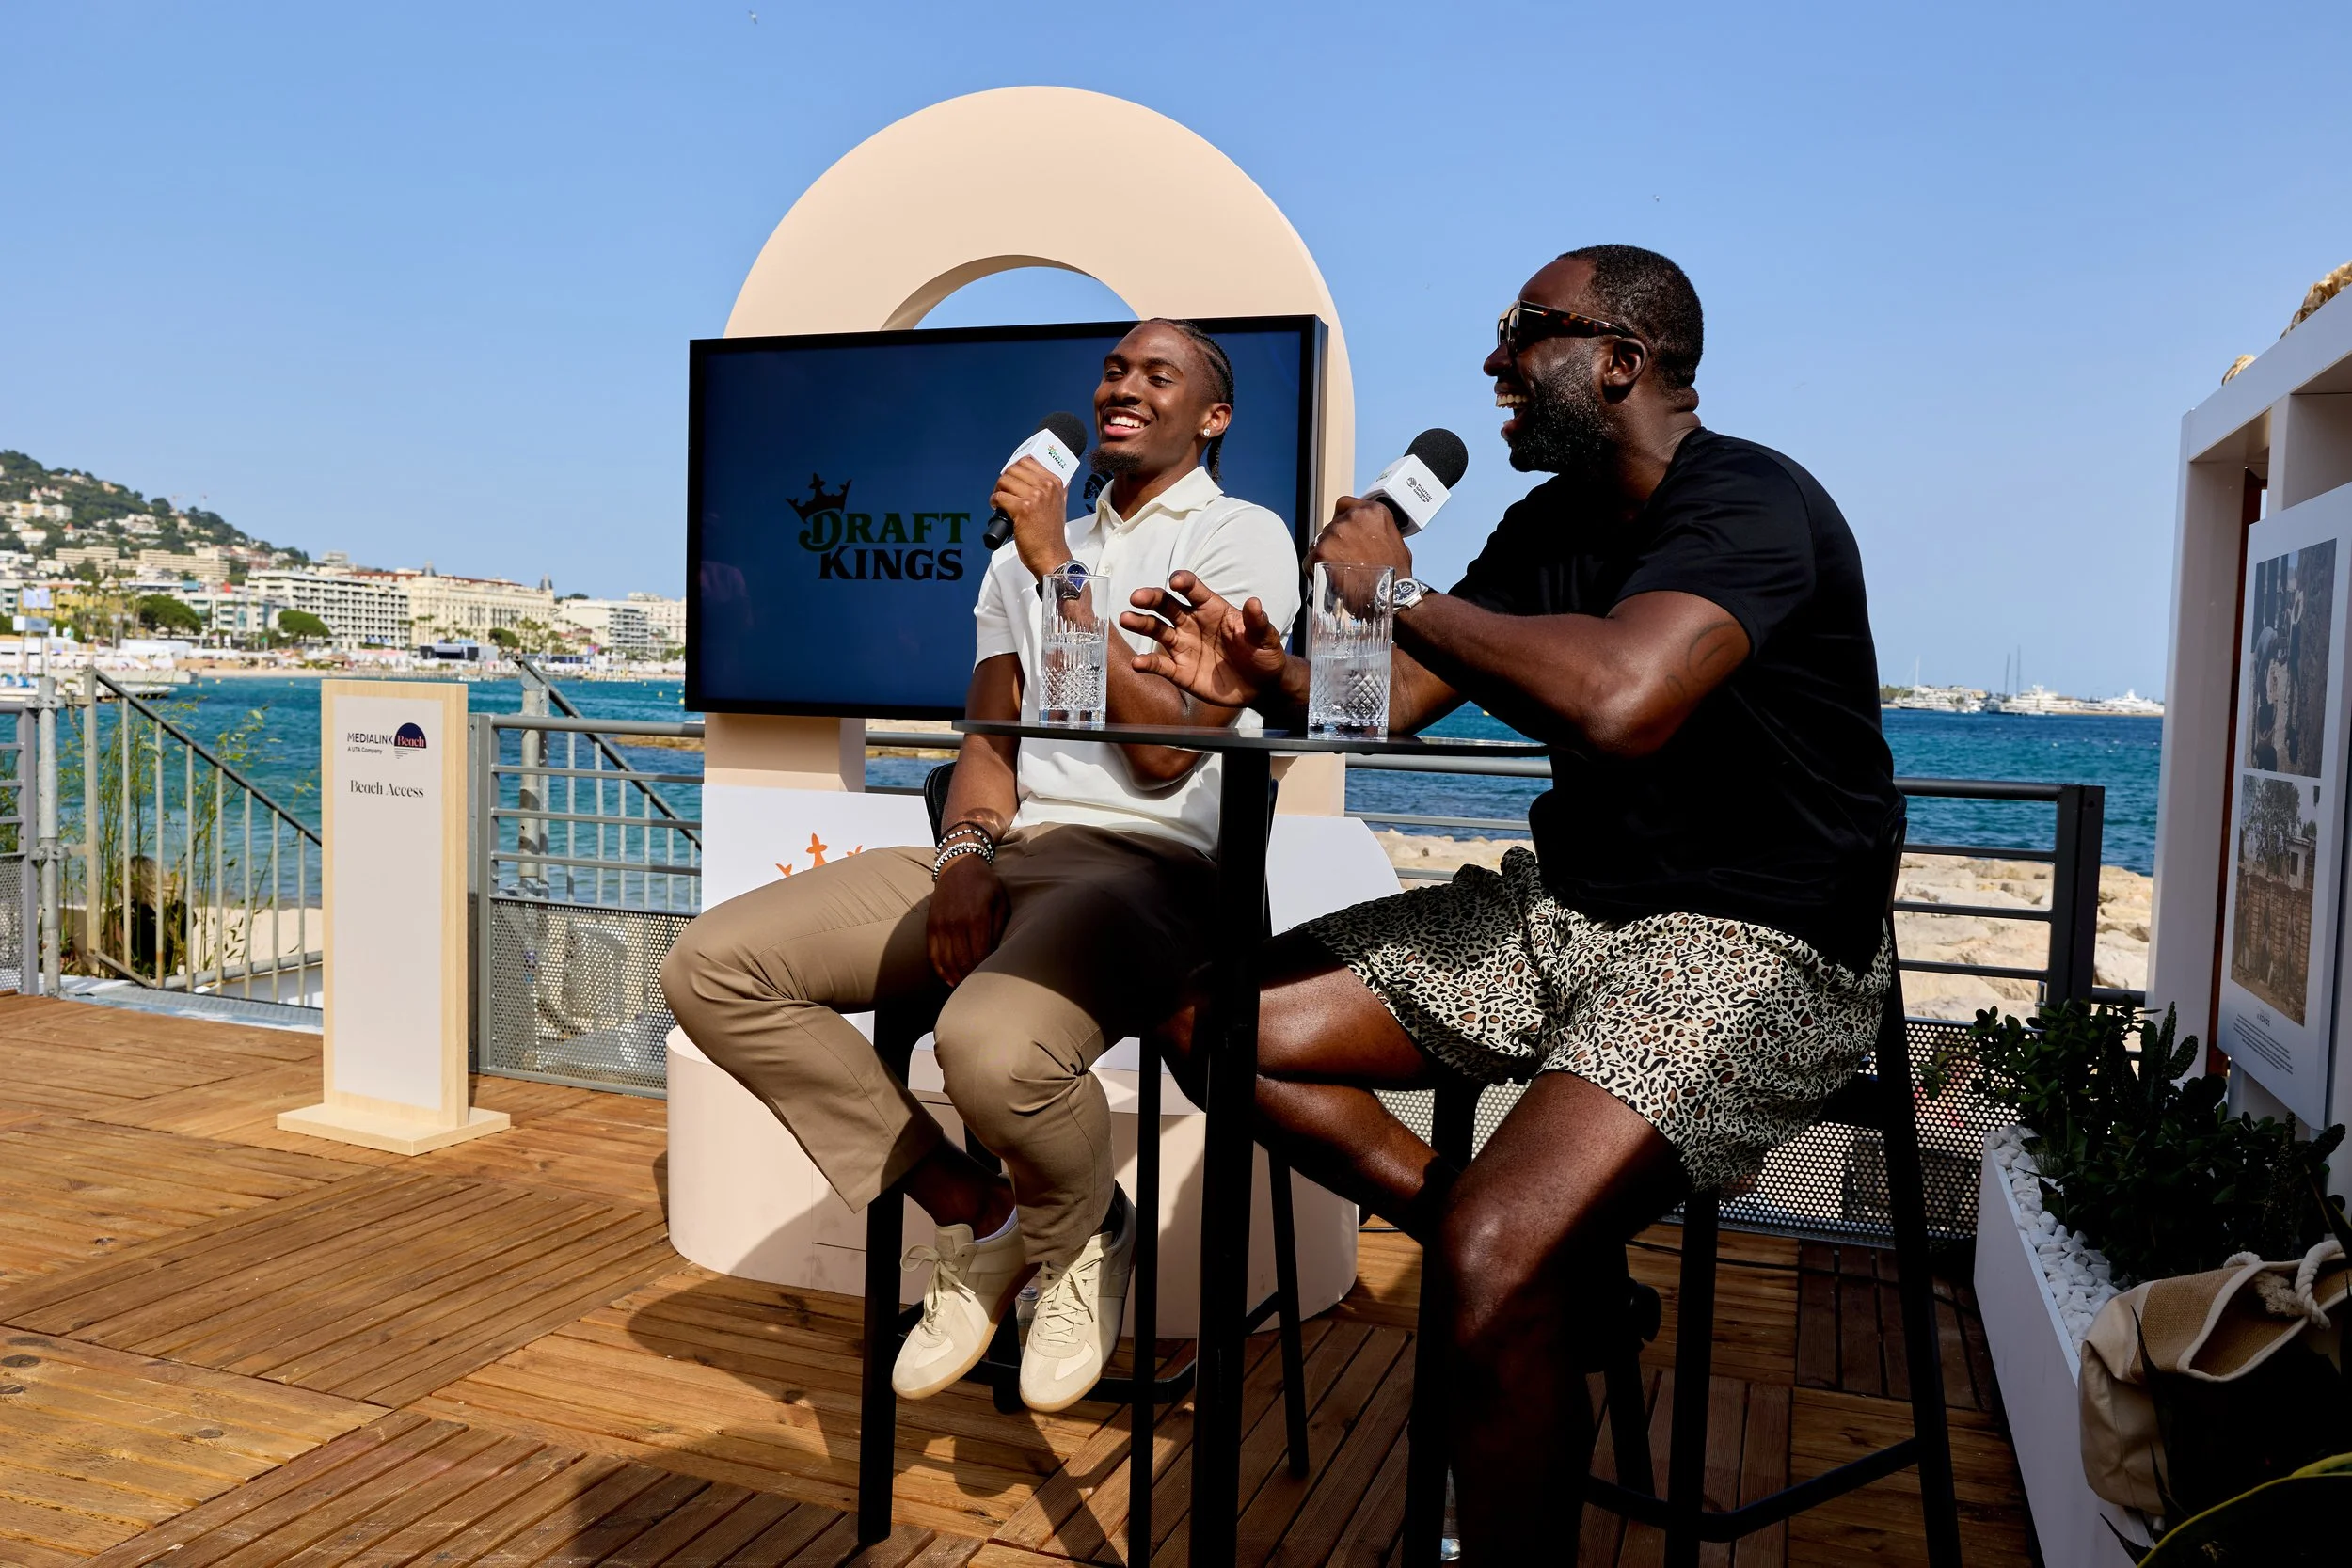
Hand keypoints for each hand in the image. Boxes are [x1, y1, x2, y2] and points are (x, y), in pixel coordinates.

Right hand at [927, 852, 1008, 985]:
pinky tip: (949, 979)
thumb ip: (999, 928)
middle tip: (979, 990)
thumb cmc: (985, 885)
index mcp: (977, 918)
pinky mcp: (931, 925)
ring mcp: (941, 925)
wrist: (958, 864)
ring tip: (965, 989)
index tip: (991, 983)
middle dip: (971, 980)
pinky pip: (933, 954)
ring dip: (956, 979)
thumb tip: (997, 956)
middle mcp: (956, 923)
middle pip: (962, 963)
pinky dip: (940, 970)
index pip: (980, 956)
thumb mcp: (1001, 901)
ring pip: (946, 962)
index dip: (985, 973)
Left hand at [990, 456, 1071, 579]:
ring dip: (998, 490)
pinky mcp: (1022, 509)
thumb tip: (1055, 478)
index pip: (1028, 462)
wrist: (1050, 554)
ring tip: (1000, 500)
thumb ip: (1057, 490)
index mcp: (1055, 483)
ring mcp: (1035, 497)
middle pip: (1014, 469)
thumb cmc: (1051, 534)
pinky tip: (997, 508)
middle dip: (1005, 480)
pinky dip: (994, 501)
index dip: (1015, 470)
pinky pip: (999, 496)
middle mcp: (1046, 487)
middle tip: (1003, 491)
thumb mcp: (1060, 505)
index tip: (1011, 479)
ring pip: (1005, 481)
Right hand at [1121, 570, 1289, 708]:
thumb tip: (1255, 603)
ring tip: (1126, 618)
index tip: (1176, 582)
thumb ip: (1257, 622)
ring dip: (1141, 624)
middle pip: (1167, 606)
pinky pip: (1161, 666)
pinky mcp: (1181, 672)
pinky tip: (1137, 663)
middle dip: (1151, 599)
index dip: (1184, 583)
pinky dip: (1148, 664)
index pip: (1193, 591)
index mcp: (1212, 609)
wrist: (1262, 686)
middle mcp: (1192, 624)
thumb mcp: (1265, 638)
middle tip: (1137, 597)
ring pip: (1157, 631)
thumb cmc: (1263, 655)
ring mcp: (1184, 647)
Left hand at [1309, 495, 1412, 577]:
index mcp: (1372, 511)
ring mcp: (1335, 533)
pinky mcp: (1321, 552)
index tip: (1344, 532)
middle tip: (1345, 561)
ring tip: (1339, 573)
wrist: (1392, 598)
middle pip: (1331, 525)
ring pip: (1319, 542)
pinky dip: (1315, 570)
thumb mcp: (1395, 541)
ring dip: (1326, 556)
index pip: (1344, 505)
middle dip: (1335, 543)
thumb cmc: (1394, 575)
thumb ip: (1376, 530)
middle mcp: (1352, 517)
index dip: (1342, 519)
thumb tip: (1366, 535)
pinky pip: (1309, 560)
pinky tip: (1328, 580)